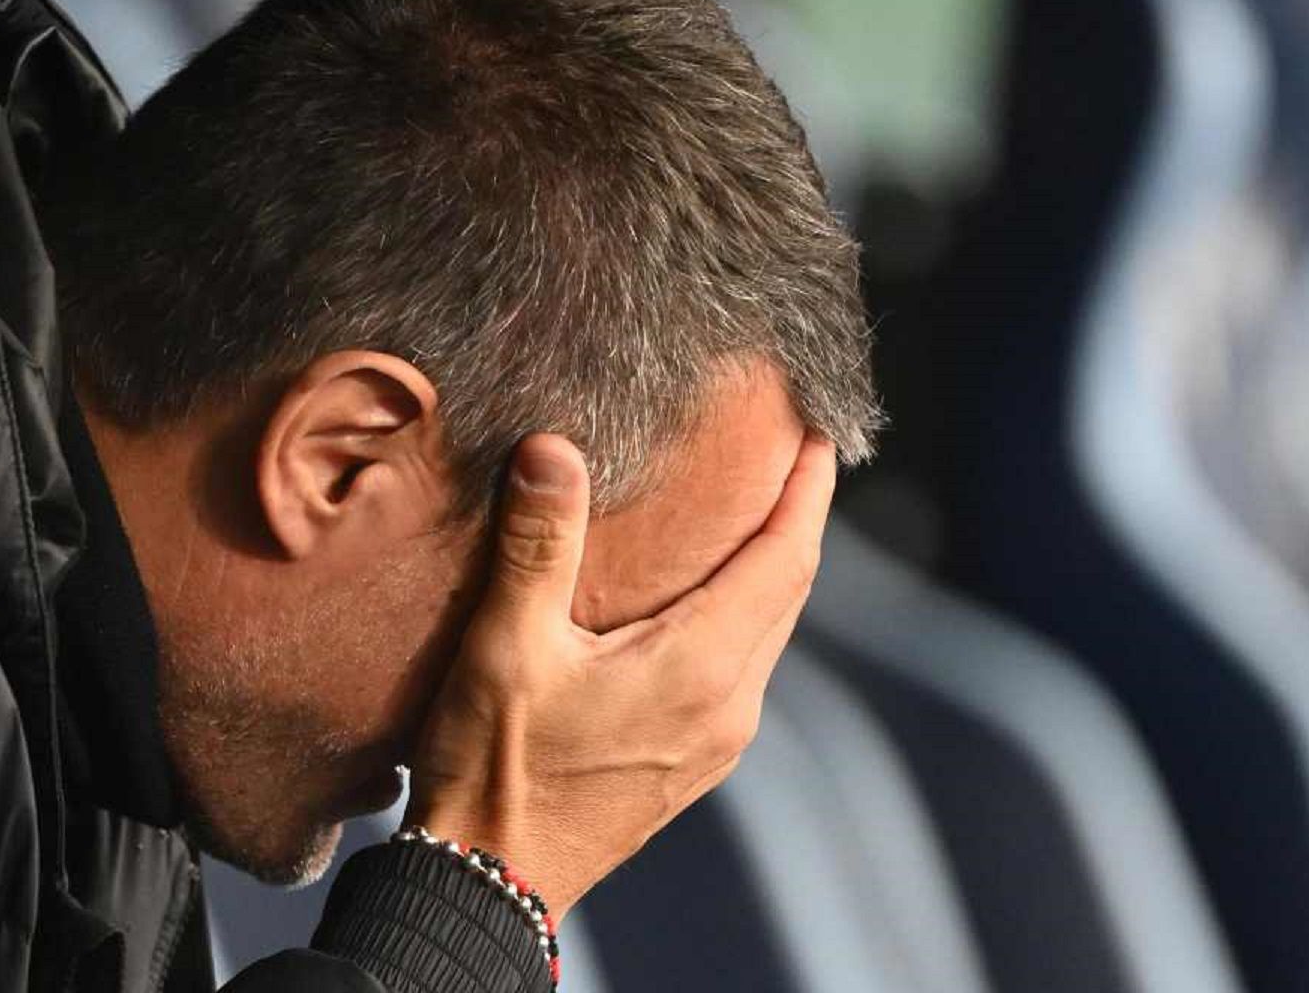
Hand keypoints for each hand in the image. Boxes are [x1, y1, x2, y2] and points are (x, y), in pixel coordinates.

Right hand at [402, 431, 836, 914]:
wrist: (490, 881)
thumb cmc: (494, 768)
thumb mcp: (506, 647)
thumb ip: (538, 544)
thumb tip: (554, 449)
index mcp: (700, 668)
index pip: (787, 557)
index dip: (808, 488)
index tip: (819, 426)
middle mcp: (729, 705)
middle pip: (790, 589)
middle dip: (799, 515)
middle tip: (792, 449)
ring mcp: (717, 741)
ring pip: (770, 630)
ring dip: (773, 566)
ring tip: (755, 507)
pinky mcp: (694, 761)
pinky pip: (744, 666)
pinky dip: (745, 611)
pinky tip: (709, 594)